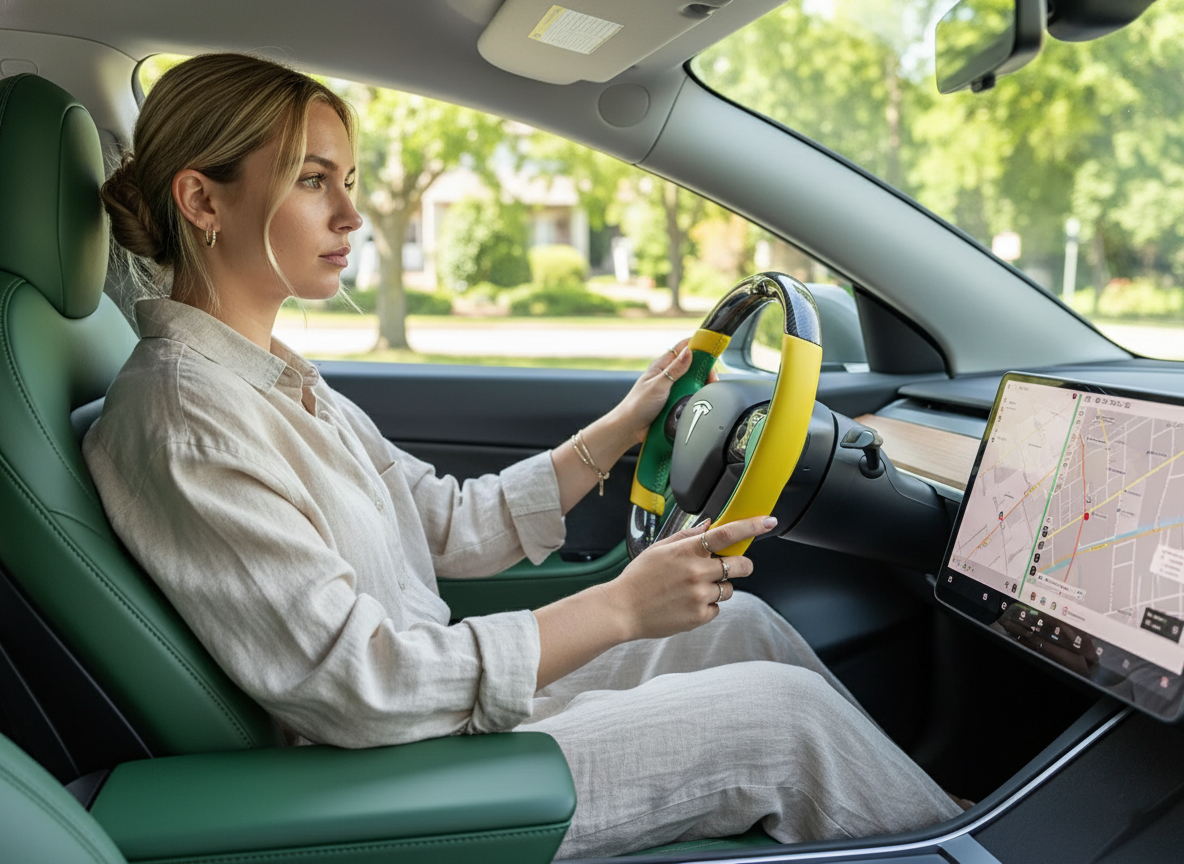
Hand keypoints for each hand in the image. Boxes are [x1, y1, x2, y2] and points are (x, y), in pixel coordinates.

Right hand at [601, 515, 776, 640]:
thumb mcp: (659, 548)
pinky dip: (708, 605)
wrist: (622, 610)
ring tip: (693, 589)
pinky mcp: (700, 616)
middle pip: (740, 565)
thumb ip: (687, 535)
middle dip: (741, 564)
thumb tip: (710, 525)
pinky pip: (717, 607)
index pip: (727, 534)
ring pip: (730, 589)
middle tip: (730, 566)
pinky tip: (687, 603)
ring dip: (719, 587)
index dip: (751, 526)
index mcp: (687, 551)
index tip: (767, 522)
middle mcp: (697, 572)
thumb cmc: (638, 578)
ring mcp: (700, 595)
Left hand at [614, 337, 719, 443]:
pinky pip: (692, 397)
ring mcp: (674, 388)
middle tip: (711, 381)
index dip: (699, 347)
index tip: (712, 353)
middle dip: (705, 371)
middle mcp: (670, 374)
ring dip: (701, 387)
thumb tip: (690, 351)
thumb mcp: (658, 385)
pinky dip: (697, 399)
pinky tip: (699, 403)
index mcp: (663, 364)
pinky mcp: (677, 402)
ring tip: (705, 394)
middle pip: (694, 365)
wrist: (630, 428)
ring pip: (695, 382)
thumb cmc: (637, 405)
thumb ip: (675, 369)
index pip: (685, 346)